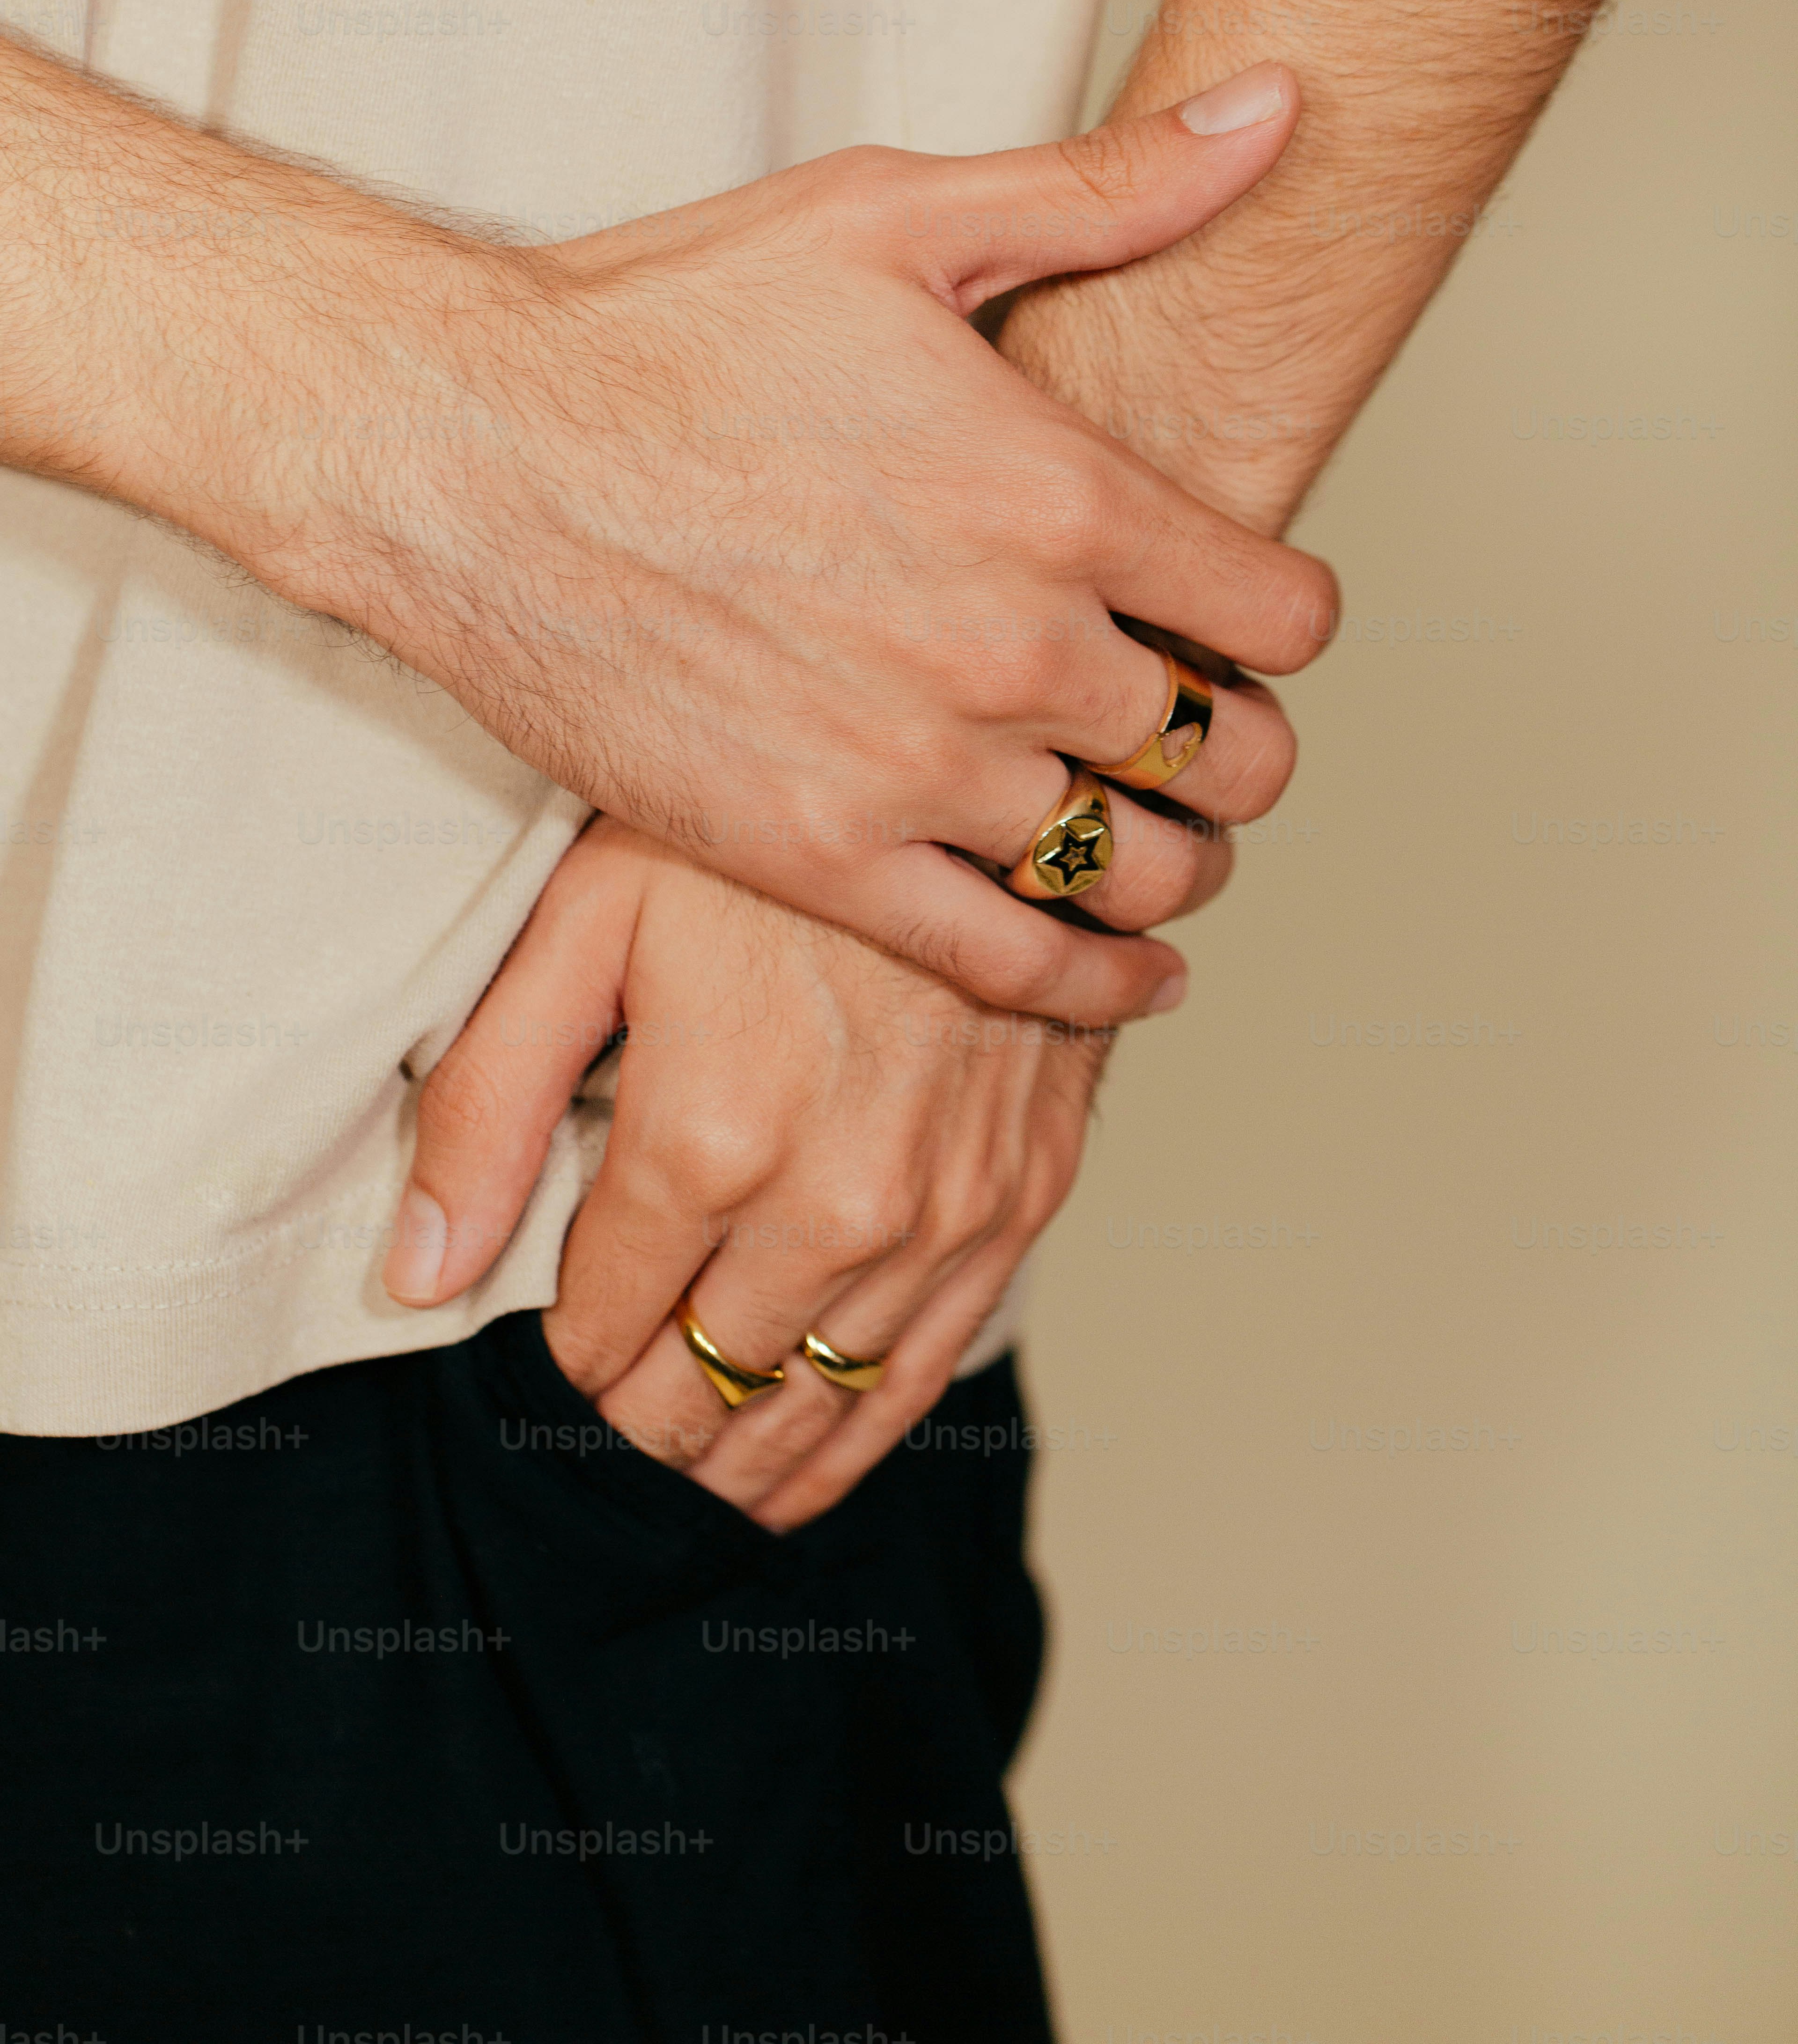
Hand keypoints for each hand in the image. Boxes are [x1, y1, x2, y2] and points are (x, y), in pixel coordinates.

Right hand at [237, 70, 1332, 1021]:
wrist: (459, 453)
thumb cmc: (664, 321)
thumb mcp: (891, 215)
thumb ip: (1107, 186)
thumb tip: (1283, 104)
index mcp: (1058, 496)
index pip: (1282, 615)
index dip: (1286, 620)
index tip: (1248, 620)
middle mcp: (1012, 647)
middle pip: (1231, 752)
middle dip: (1247, 746)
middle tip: (1217, 734)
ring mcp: (917, 767)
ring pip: (1139, 867)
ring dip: (1178, 858)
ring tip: (1165, 836)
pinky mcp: (820, 857)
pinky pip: (1015, 964)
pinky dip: (1094, 983)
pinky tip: (1129, 973)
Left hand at [381, 814, 1249, 1524]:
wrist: (981, 777)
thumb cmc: (769, 834)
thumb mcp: (592, 920)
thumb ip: (491, 1100)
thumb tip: (417, 1271)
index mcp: (710, 1141)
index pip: (603, 1328)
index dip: (559, 1359)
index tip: (541, 1356)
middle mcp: (832, 1207)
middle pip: (701, 1388)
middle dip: (637, 1423)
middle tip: (598, 1428)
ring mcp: (938, 1217)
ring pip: (812, 1404)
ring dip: (736, 1457)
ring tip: (682, 1477)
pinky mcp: (1018, 1203)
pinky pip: (921, 1375)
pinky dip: (851, 1438)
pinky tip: (799, 1470)